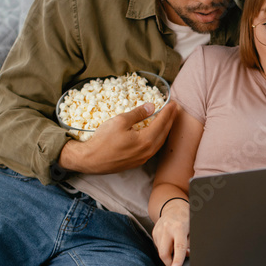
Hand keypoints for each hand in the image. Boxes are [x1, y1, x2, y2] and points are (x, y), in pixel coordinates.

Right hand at [59, 100, 178, 173]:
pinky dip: (158, 138)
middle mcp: (148, 151)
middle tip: (175, 110)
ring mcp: (143, 158)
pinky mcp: (137, 162)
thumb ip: (138, 114)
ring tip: (168, 120)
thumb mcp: (120, 121)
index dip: (168, 112)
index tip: (173, 103)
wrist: (91, 160)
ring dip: (165, 130)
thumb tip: (151, 106)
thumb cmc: (103, 140)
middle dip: (170, 120)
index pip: (161, 122)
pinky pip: (153, 148)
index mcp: (146, 140)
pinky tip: (156, 134)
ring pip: (160, 142)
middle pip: (164, 133)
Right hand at [152, 198, 189, 265]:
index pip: (178, 247)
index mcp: (179, 227)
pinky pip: (159, 247)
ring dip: (168, 255)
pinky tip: (170, 243)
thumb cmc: (186, 219)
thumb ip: (189, 243)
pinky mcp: (154, 233)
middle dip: (169, 263)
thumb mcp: (192, 230)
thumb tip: (186, 255)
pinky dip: (165, 249)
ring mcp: (158, 231)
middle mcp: (166, 229)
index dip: (177, 259)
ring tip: (175, 248)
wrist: (173, 208)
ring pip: (161, 251)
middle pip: (164, 252)